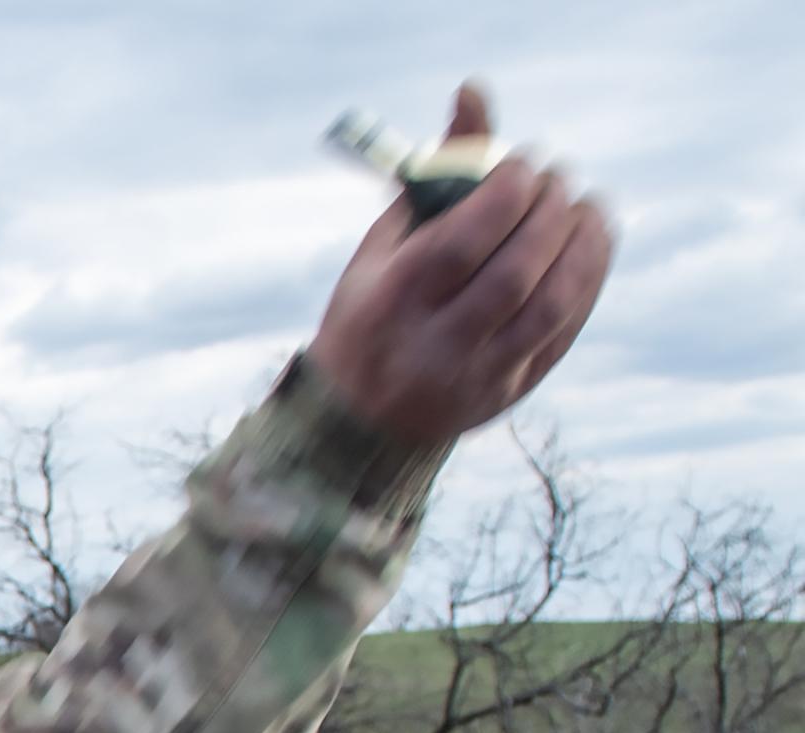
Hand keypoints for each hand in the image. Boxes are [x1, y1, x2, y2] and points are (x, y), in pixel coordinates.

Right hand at [306, 83, 614, 443]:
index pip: (462, 243)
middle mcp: (435, 343)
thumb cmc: (372, 311)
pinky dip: (588, 280)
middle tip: (560, 179)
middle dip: (549, 213)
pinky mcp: (510, 391)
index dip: (507, 194)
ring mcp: (476, 374)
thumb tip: (475, 95)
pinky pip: (564, 330)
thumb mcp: (383, 246)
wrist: (363, 416)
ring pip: (549, 306)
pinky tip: (591, 246)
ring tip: (588, 206)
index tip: (526, 162)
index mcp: (393, 300)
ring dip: (582, 246)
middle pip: (513, 273)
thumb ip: (434, 175)